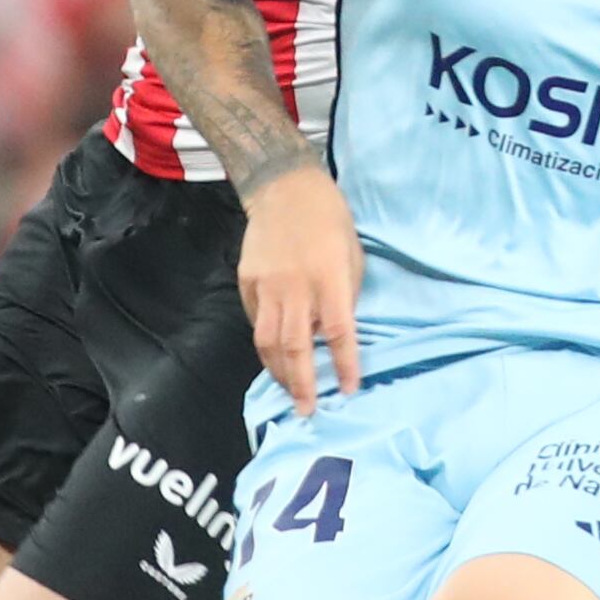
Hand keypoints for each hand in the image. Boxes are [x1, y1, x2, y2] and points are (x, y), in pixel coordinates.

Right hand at [240, 165, 363, 414]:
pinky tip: (275, 357)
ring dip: (279, 372)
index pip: (339, 333)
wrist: (285, 188)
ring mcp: (266, 286)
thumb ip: (344, 298)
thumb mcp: (352, 257)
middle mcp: (296, 286)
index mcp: (329, 279)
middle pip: (296, 347)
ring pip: (268, 342)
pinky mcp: (247, 282)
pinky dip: (266, 344)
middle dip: (302, 384)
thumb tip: (333, 336)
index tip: (348, 390)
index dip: (344, 365)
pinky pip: (256, 322)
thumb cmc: (330, 222)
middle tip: (307, 410)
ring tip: (289, 391)